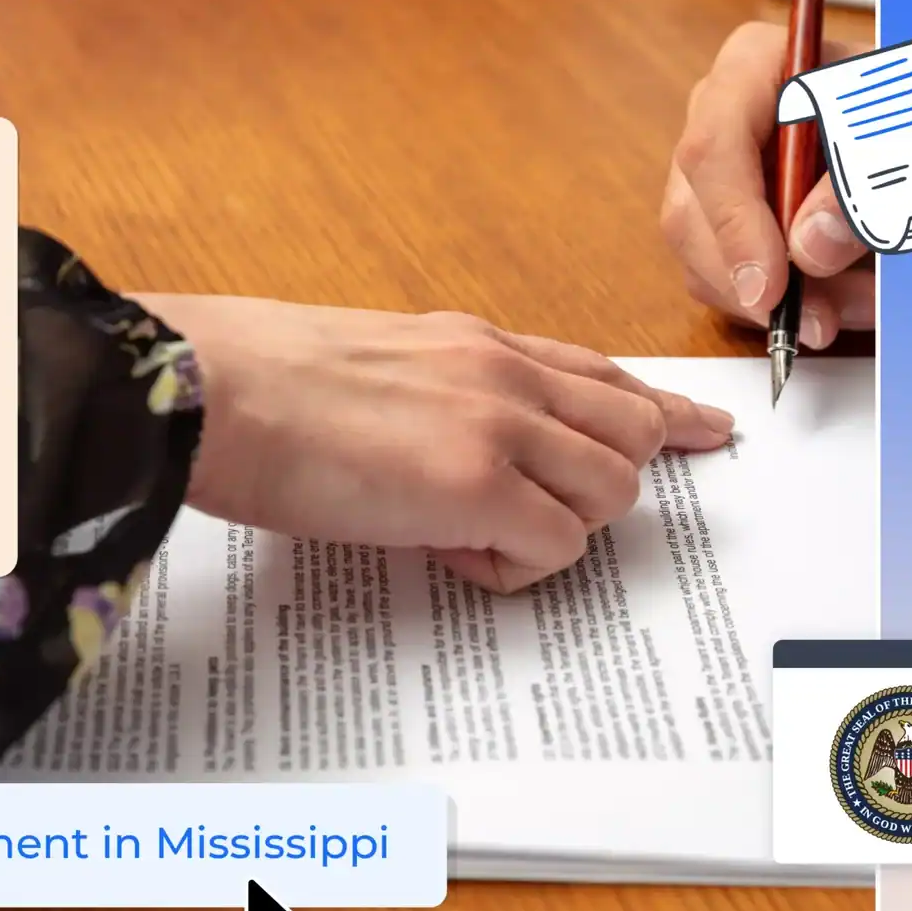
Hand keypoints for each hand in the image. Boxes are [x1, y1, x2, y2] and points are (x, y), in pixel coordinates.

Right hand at [132, 295, 735, 594]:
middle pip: (632, 435)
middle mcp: (503, 373)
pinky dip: (512, 569)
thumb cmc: (256, 383)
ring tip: (466, 536)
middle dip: (601, 486)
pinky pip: (555, 547)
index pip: (599, 373)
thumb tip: (448, 450)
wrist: (208, 387)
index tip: (703, 428)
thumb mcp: (374, 362)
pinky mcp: (475, 485)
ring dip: (554, 530)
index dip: (659, 409)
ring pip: (611, 492)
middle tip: (539, 520)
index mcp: (475, 342)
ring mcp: (497, 425)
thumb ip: (437, 394)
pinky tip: (445, 553)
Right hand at [662, 21, 875, 346]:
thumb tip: (808, 248)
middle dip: (753, 281)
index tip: (770, 285)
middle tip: (816, 322)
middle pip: (693, 213)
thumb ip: (863, 183)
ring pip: (702, 258)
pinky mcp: (727, 220)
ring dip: (774, 303)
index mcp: (753, 66)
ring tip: (853, 311)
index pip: (713, 147)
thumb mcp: (910, 130)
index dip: (735, 223)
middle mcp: (719, 118)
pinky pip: (726, 278)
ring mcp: (717, 173)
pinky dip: (782, 306)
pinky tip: (840, 306)